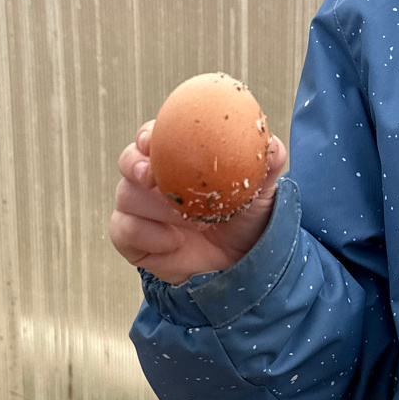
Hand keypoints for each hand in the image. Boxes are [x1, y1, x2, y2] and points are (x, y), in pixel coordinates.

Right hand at [109, 122, 288, 284]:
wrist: (236, 263)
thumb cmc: (244, 219)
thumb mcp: (259, 192)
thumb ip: (266, 166)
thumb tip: (274, 146)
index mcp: (173, 158)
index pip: (151, 137)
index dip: (148, 135)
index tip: (153, 140)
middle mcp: (149, 180)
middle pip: (127, 160)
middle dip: (135, 164)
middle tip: (152, 176)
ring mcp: (136, 208)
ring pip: (126, 196)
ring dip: (158, 208)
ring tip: (195, 222)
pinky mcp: (130, 238)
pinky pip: (124, 230)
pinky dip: (150, 235)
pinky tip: (175, 243)